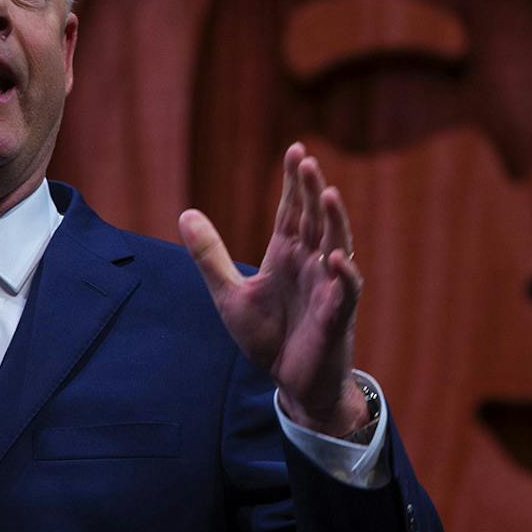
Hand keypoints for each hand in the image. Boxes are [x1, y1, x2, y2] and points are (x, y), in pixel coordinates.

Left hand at [179, 142, 367, 434]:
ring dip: (335, 220)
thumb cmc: (267, 337)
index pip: (292, 210)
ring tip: (329, 194)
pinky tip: (338, 257)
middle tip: (306, 160)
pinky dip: (345, 274)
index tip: (295, 149)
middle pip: (314, 219)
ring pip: (337, 245)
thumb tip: (185, 213)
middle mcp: (310, 264)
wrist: (290, 382)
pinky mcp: (337, 316)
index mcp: (286, 255)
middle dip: (311, 190)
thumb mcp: (229, 294)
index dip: (294, 182)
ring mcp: (327, 287)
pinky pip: (346, 290)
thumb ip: (210, 256)